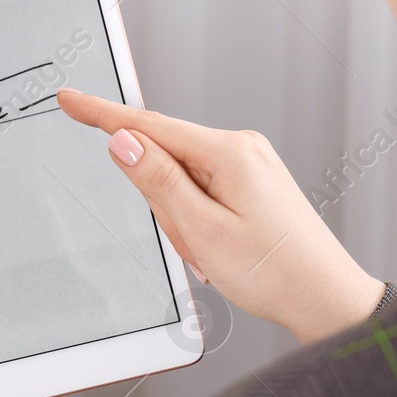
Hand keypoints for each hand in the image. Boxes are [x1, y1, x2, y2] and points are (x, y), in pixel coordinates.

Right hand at [57, 89, 382, 343]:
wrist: (325, 297)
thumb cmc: (275, 272)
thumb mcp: (202, 231)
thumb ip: (157, 182)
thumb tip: (123, 142)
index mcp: (229, 152)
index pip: (149, 125)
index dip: (102, 113)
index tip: (71, 99)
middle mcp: (242, 148)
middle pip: (165, 158)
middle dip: (164, 205)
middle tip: (193, 244)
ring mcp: (249, 163)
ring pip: (182, 180)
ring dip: (184, 220)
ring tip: (213, 253)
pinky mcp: (252, 180)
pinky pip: (202, 190)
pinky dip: (199, 220)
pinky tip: (220, 246)